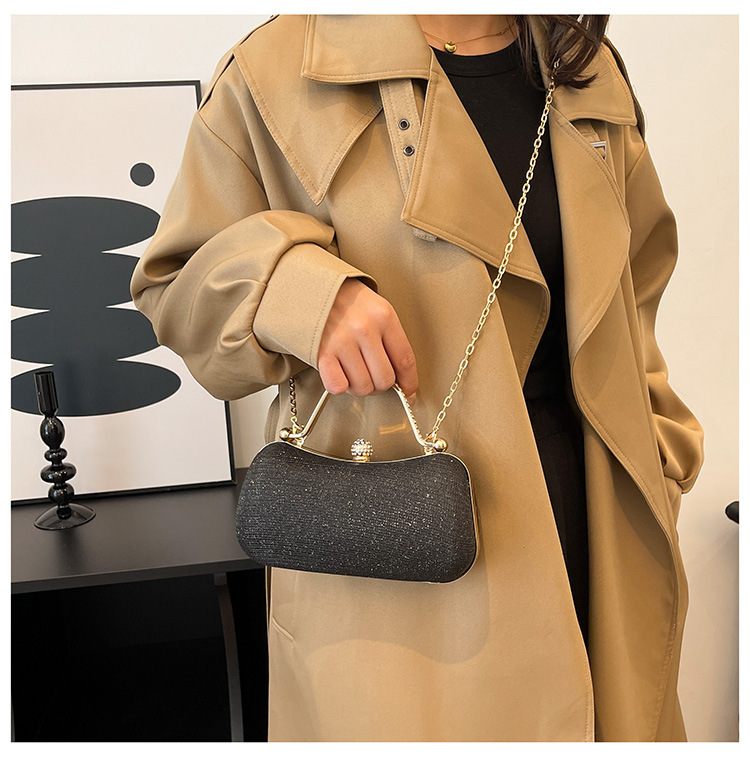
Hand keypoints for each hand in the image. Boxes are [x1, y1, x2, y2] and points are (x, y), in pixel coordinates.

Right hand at [317, 278, 417, 402]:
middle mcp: (365, 328)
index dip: (409, 383)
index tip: (408, 392)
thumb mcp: (375, 308)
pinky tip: (339, 373)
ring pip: (363, 386)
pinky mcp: (322, 352)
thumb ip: (389, 339)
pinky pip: (338, 386)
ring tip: (353, 374)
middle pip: (384, 379)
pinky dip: (340, 386)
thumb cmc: (344, 300)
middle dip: (380, 386)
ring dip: (359, 387)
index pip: (405, 360)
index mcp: (384, 316)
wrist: (308, 287)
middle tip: (373, 378)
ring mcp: (342, 341)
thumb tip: (401, 377)